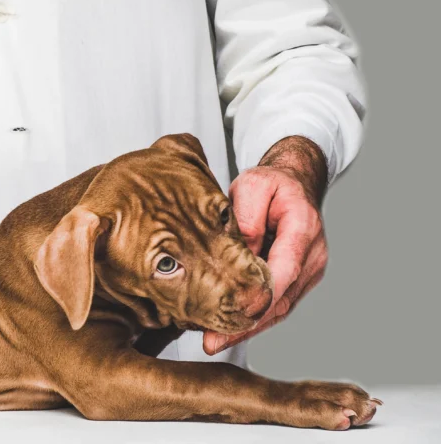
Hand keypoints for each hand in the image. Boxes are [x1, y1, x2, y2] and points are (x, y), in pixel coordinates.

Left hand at [204, 136, 328, 354]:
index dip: (260, 298)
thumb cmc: (273, 184)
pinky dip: (254, 319)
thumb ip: (247, 216)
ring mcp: (308, 271)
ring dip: (248, 327)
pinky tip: (229, 331)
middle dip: (247, 323)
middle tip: (213, 341)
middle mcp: (312, 255)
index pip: (285, 270)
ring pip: (279, 307)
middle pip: (281, 298)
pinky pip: (277, 304)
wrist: (293, 183)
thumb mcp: (254, 186)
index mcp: (303, 229)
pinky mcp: (298, 280)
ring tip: (215, 341)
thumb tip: (241, 251)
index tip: (234, 315)